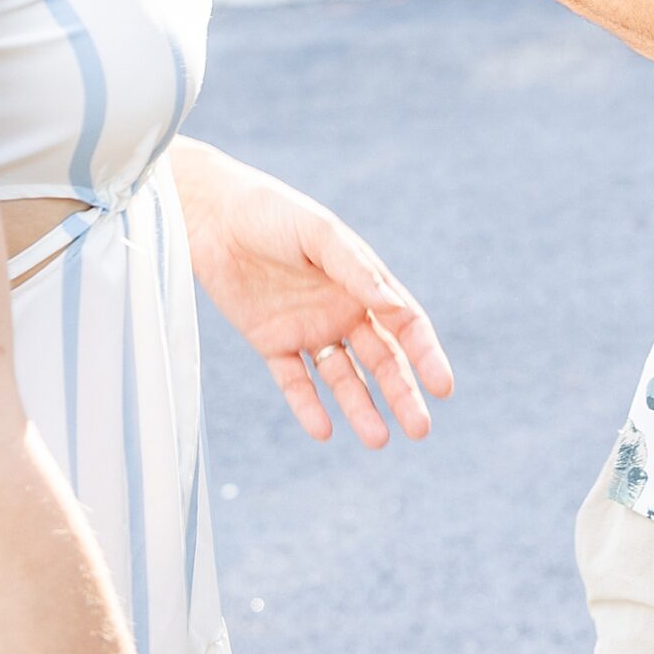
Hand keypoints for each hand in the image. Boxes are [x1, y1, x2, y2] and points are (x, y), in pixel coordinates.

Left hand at [171, 140, 452, 447]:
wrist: (210, 215)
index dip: (426, 355)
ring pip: (343, 378)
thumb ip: (356, 269)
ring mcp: (307, 328)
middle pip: (382, 359)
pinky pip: (294, 380)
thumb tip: (396, 305)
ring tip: (378, 440)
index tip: (443, 387)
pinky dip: (308, 406)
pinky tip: (323, 429)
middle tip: (420, 430)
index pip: (405, 325)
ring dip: (362, 407)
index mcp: (362, 281)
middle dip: (403, 393)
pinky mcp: (271, 341)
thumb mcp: (318, 234)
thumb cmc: (271, 213)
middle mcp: (341, 309)